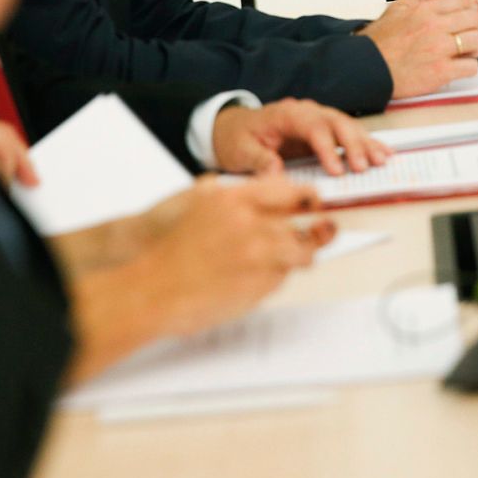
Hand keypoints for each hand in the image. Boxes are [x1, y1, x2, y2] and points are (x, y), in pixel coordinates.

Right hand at [67, 178, 335, 377]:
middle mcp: (252, 226)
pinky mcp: (259, 288)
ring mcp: (259, 258)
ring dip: (302, 255)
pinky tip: (259, 275)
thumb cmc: (168, 247)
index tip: (315, 202)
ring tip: (298, 255)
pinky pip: (283, 279)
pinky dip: (278, 276)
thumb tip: (260, 189)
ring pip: (302, 254)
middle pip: (306, 224)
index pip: (292, 191)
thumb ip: (232, 193)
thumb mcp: (197, 200)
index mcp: (236, 199)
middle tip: (324, 229)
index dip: (309, 198)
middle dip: (318, 229)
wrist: (152, 289)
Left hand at [212, 98, 389, 174]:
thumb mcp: (240, 151)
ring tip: (382, 160)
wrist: (232, 127)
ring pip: (347, 126)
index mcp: (285, 114)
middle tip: (363, 167)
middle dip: (352, 144)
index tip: (336, 171)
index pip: (312, 127)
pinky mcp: (322, 129)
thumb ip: (258, 160)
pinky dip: (366, 142)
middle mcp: (305, 111)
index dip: (327, 148)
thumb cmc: (236, 139)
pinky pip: (348, 133)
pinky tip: (383, 152)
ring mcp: (316, 118)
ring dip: (365, 143)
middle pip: (335, 122)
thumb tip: (276, 172)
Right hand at [358, 0, 477, 98]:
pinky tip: (458, 66)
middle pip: (475, 18)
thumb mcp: (399, 6)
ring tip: (465, 50)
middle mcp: (434, 26)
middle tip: (470, 33)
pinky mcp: (441, 71)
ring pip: (477, 40)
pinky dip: (468, 67)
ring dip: (475, 46)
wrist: (367, 67)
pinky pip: (471, 66)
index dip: (471, 5)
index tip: (471, 13)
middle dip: (476, 26)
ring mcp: (439, 49)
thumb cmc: (380, 42)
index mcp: (424, 9)